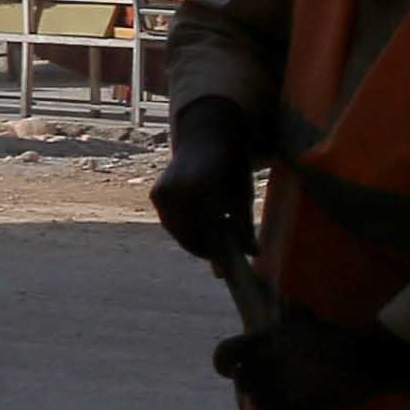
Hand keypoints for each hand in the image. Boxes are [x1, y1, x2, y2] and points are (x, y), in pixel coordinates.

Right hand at [152, 99, 258, 264]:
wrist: (205, 135)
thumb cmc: (231, 164)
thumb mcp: (243, 194)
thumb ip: (244, 226)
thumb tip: (253, 254)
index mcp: (203, 189)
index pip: (210, 231)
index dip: (217, 254)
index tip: (224, 274)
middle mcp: (178, 191)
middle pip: (189, 236)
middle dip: (206, 248)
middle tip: (224, 254)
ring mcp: (163, 193)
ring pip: (178, 231)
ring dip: (195, 238)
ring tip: (216, 231)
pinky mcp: (155, 193)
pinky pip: (170, 221)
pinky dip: (184, 227)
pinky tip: (202, 222)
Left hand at [215, 309, 409, 409]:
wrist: (366, 360)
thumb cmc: (335, 337)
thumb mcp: (303, 318)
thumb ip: (279, 316)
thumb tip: (268, 299)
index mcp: (264, 340)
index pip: (224, 354)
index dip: (222, 364)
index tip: (227, 370)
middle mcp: (265, 365)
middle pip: (243, 381)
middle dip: (253, 381)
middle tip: (270, 381)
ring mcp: (279, 391)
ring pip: (259, 401)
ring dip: (267, 399)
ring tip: (285, 394)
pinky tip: (294, 408)